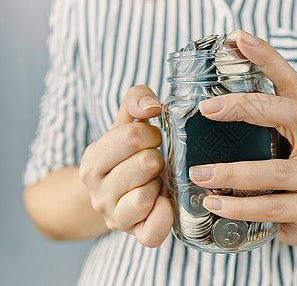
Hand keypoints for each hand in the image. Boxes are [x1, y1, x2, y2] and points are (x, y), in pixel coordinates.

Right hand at [79, 85, 172, 246]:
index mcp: (92, 160)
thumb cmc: (124, 156)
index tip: (150, 140)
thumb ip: (135, 101)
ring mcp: (114, 217)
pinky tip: (164, 202)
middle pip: (146, 163)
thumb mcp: (124, 124)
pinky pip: (153, 231)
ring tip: (154, 181)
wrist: (112, 195)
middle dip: (157, 158)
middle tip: (153, 162)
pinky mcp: (135, 234)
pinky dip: (163, 216)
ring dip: (159, 184)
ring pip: (146, 196)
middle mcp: (97, 192)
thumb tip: (152, 106)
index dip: (151, 134)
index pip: (132, 136)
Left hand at [188, 31, 296, 247]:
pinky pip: (274, 207)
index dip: (268, 59)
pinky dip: (241, 207)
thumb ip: (247, 134)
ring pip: (276, 171)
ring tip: (199, 174)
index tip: (239, 39)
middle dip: (245, 107)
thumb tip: (195, 116)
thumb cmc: (279, 180)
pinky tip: (214, 206)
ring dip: (234, 172)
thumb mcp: (268, 150)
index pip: (290, 83)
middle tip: (207, 108)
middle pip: (287, 113)